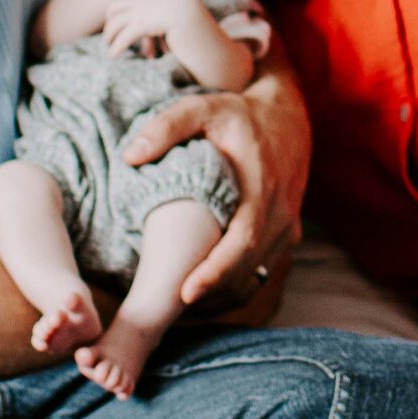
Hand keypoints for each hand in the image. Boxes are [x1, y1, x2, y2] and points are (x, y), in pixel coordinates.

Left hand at [101, 0, 198, 57]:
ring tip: (109, 45)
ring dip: (109, 36)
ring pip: (115, 23)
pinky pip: (123, 37)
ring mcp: (139, 10)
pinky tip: (114, 55)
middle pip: (115, 5)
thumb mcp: (182, 3)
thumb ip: (173, 3)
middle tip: (109, 31)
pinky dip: (116, 47)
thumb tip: (170, 11)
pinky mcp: (140, 25)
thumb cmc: (192, 15)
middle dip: (109, 18)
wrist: (194, 15)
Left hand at [121, 60, 308, 320]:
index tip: (185, 293)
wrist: (287, 117)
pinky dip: (235, 286)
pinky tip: (204, 294)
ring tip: (179, 308)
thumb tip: (130, 156)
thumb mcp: (203, 108)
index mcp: (262, 186)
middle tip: (170, 309)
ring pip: (256, 274)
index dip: (216, 270)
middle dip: (211, 291)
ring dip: (222, 293)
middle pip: (248, 267)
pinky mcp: (286, 235)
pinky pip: (262, 270)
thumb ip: (166, 127)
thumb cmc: (238, 114)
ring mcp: (287, 226)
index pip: (242, 240)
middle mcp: (280, 212)